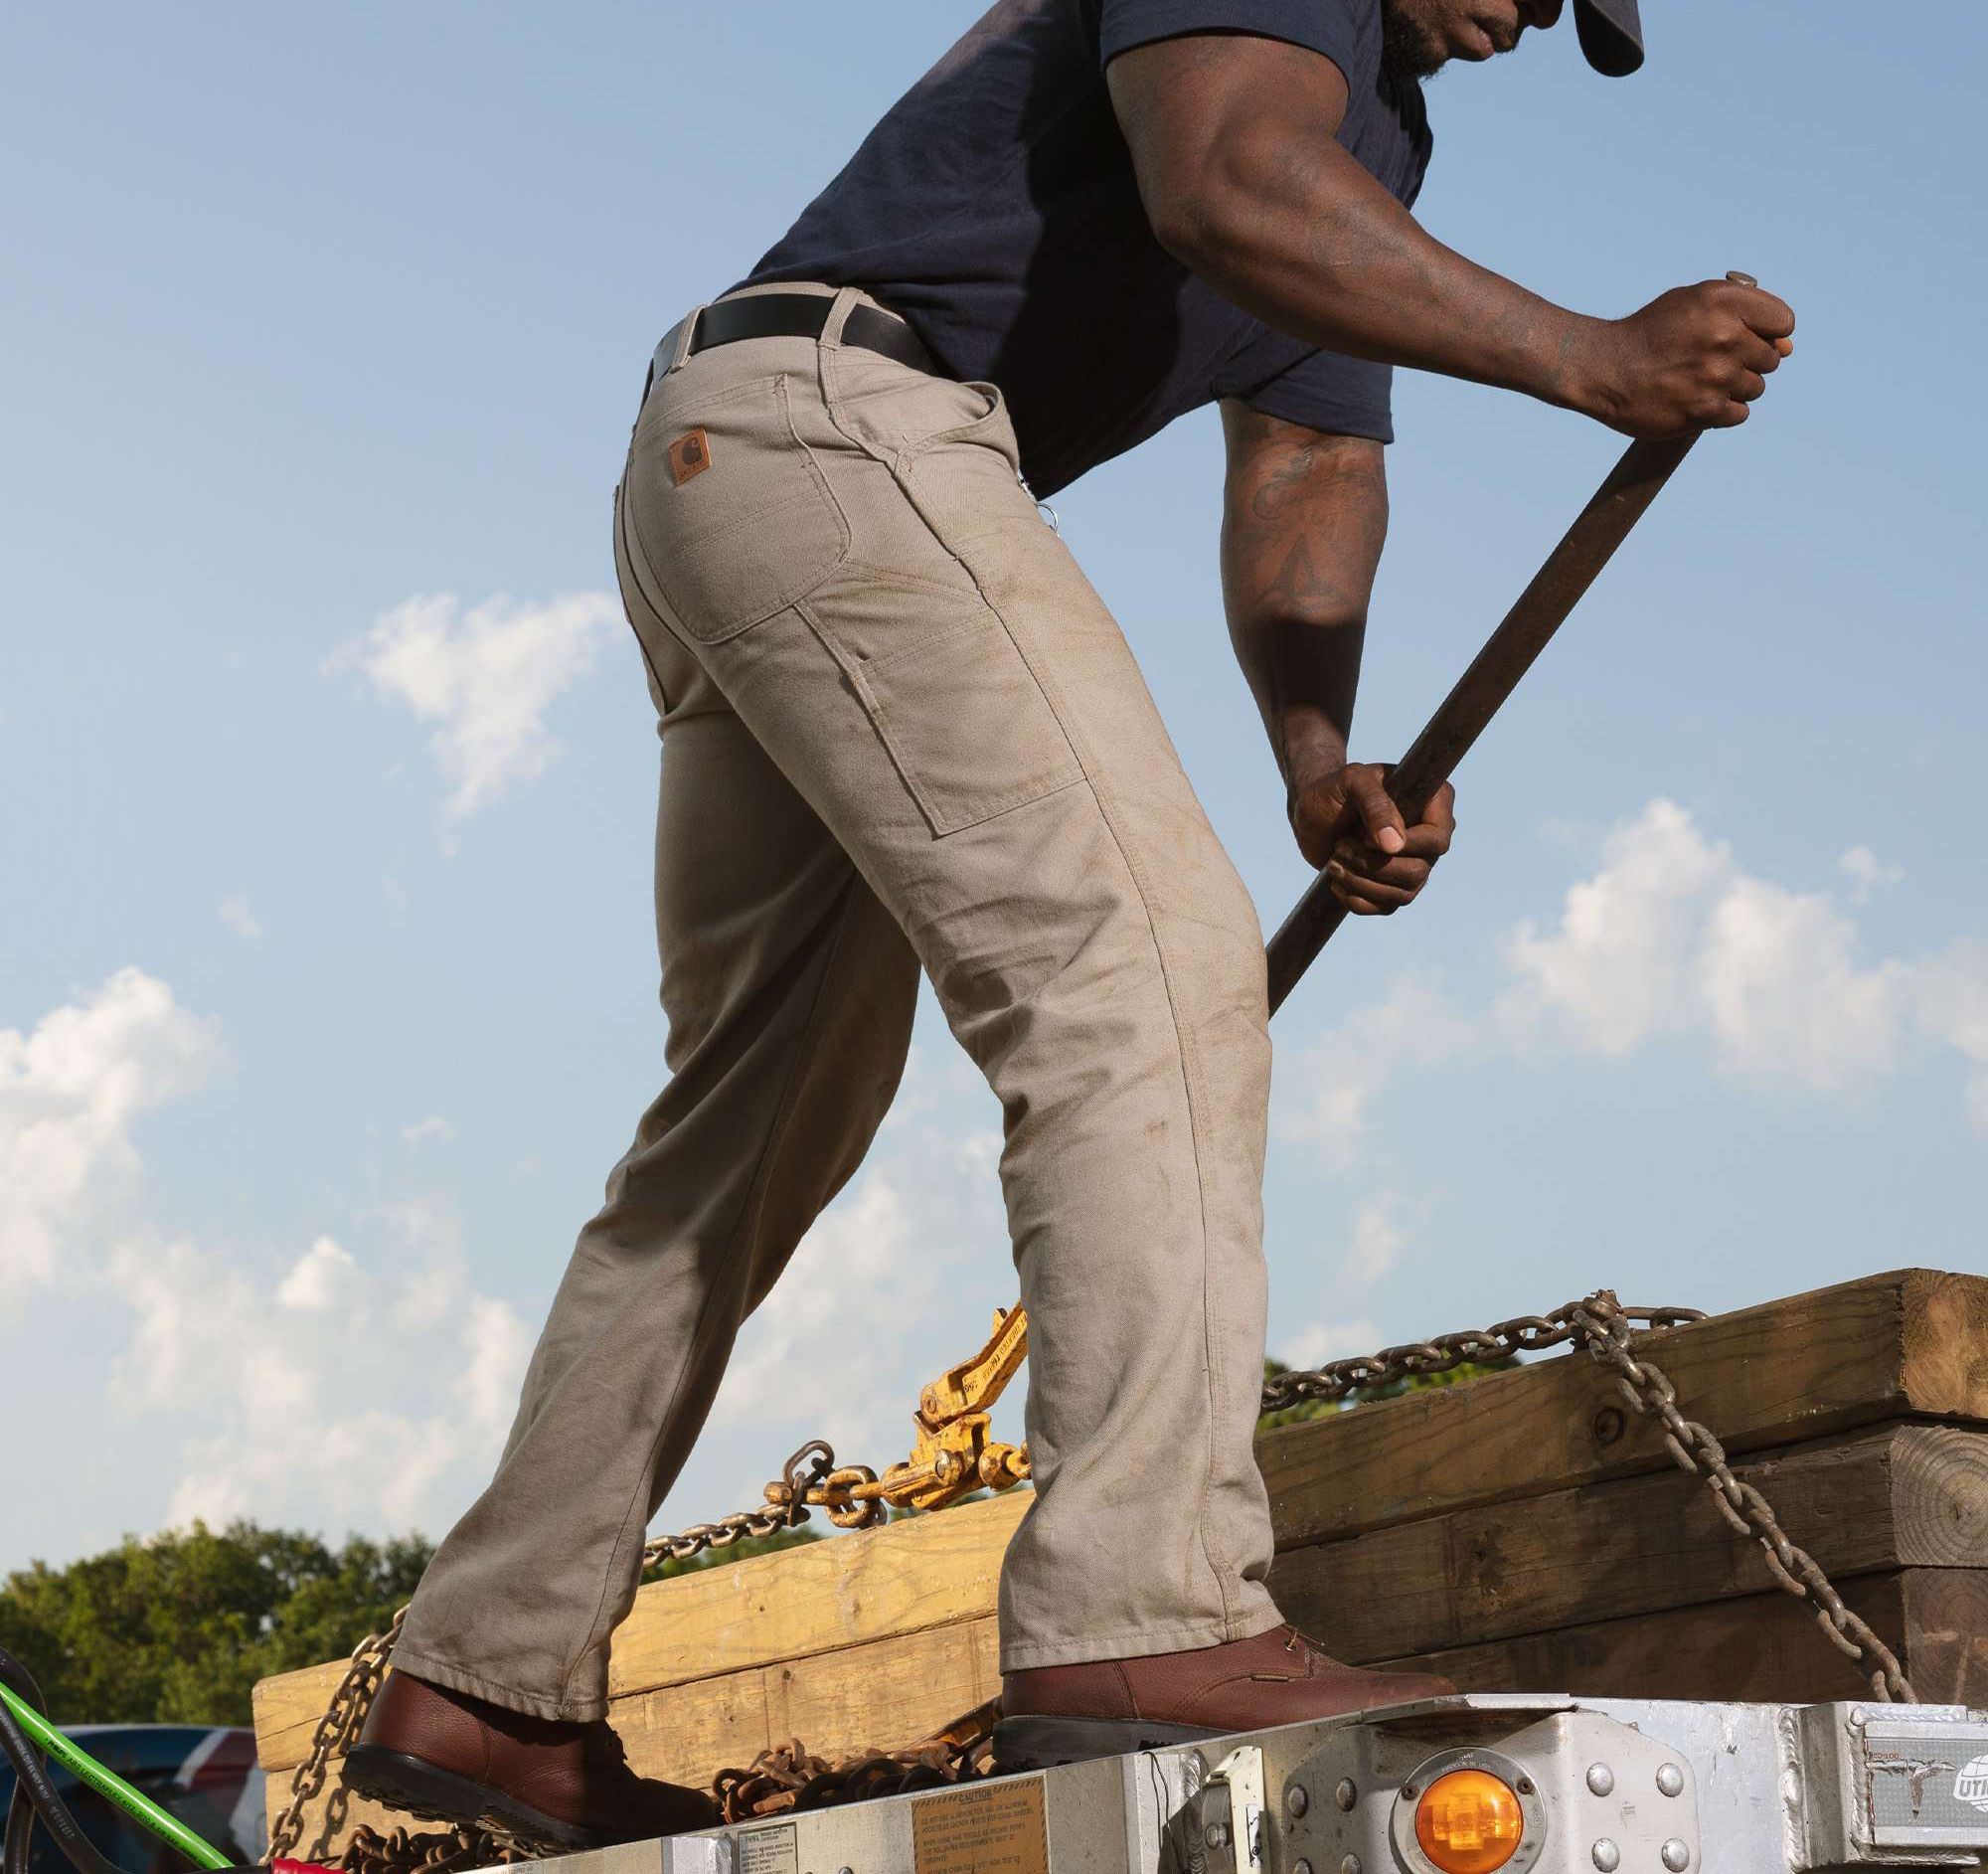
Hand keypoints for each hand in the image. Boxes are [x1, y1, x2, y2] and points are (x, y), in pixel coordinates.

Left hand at [1291, 763, 1455, 915]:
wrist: (1314, 812)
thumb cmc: (1336, 789)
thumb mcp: (1352, 781)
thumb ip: (1375, 804)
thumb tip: (1395, 846)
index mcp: (1434, 803)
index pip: (1437, 839)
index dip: (1404, 845)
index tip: (1364, 837)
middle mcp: (1430, 837)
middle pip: (1418, 872)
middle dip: (1373, 866)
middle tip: (1340, 848)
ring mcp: (1415, 864)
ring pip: (1403, 894)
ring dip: (1361, 883)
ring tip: (1333, 861)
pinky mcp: (1393, 886)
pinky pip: (1386, 907)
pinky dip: (1357, 900)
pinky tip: (1336, 881)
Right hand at [1571, 278, 1795, 437]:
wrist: (1603, 368)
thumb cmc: (1651, 333)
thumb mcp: (1693, 302)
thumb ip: (1745, 313)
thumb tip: (1789, 348)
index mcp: (1724, 301)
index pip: (1783, 323)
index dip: (1766, 332)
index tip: (1741, 337)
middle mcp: (1725, 336)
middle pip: (1771, 359)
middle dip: (1747, 361)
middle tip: (1709, 361)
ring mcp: (1716, 376)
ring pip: (1756, 388)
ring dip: (1733, 387)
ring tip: (1698, 381)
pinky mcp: (1704, 410)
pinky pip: (1739, 413)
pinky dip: (1721, 410)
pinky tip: (1695, 399)